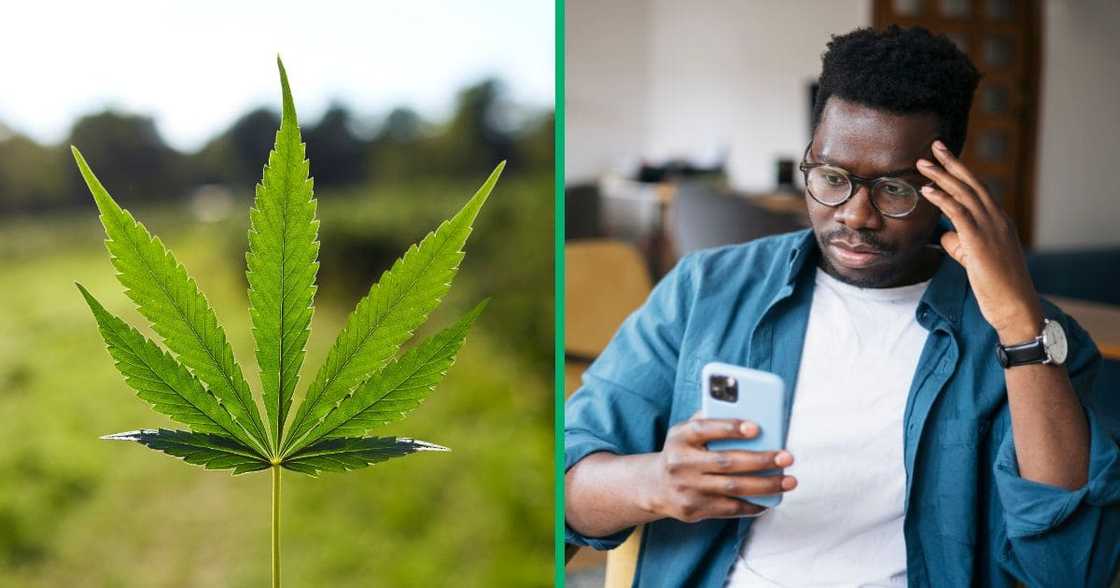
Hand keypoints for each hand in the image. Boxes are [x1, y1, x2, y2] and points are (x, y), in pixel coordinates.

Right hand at [641, 414, 796, 522]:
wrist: (655, 486)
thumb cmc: (682, 451)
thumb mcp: (685, 432)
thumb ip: (709, 418)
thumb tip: (746, 409)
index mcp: (679, 438)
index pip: (704, 429)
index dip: (730, 428)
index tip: (756, 427)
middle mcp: (681, 463)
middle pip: (726, 462)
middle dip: (761, 460)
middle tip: (787, 457)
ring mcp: (687, 489)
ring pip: (733, 488)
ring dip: (765, 485)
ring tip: (789, 480)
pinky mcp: (694, 510)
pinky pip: (730, 508)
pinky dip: (753, 504)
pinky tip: (770, 499)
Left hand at [916, 140, 1042, 342]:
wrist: (1015, 305)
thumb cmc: (995, 285)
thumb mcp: (974, 258)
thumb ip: (960, 242)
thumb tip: (944, 232)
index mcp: (998, 220)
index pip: (977, 188)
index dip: (959, 171)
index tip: (943, 156)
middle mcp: (996, 218)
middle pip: (971, 183)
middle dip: (951, 163)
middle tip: (934, 145)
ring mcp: (990, 228)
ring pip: (964, 193)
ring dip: (941, 176)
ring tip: (921, 163)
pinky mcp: (980, 241)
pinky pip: (959, 213)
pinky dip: (942, 198)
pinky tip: (927, 190)